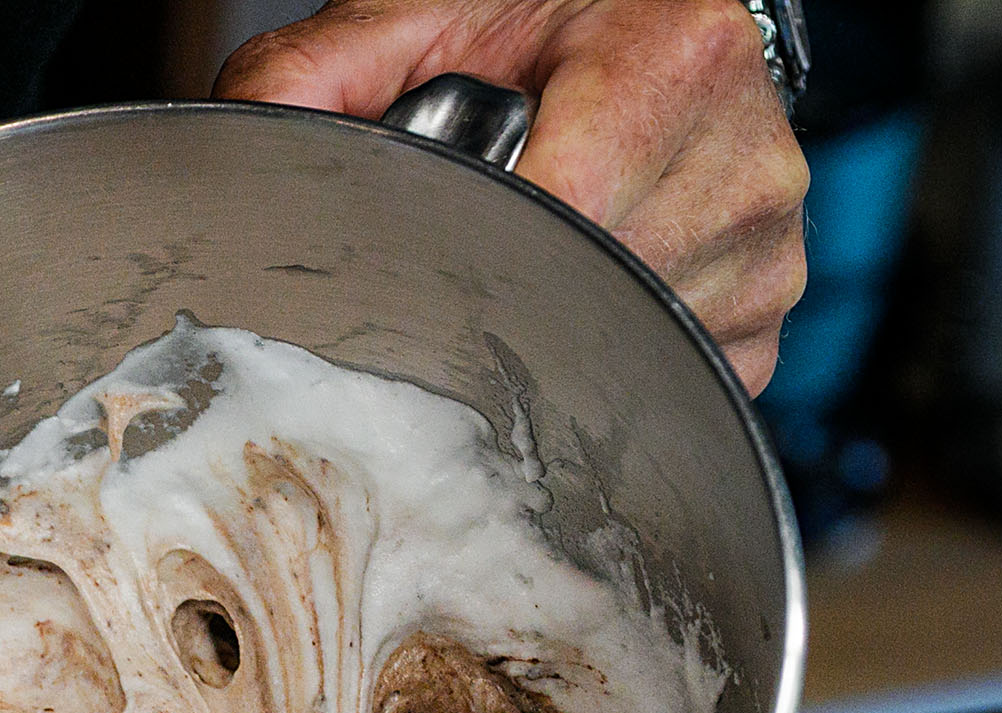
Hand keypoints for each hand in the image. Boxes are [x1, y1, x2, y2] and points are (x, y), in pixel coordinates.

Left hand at [216, 0, 808, 391]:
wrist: (651, 31)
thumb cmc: (540, 32)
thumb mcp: (415, 21)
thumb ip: (311, 74)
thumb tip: (240, 146)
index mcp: (673, 61)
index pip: (564, 216)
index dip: (474, 254)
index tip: (430, 253)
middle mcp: (740, 158)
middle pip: (581, 299)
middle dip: (499, 293)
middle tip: (468, 251)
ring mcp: (761, 250)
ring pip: (615, 354)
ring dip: (547, 333)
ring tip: (525, 266)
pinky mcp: (758, 321)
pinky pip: (658, 387)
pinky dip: (598, 365)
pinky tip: (571, 307)